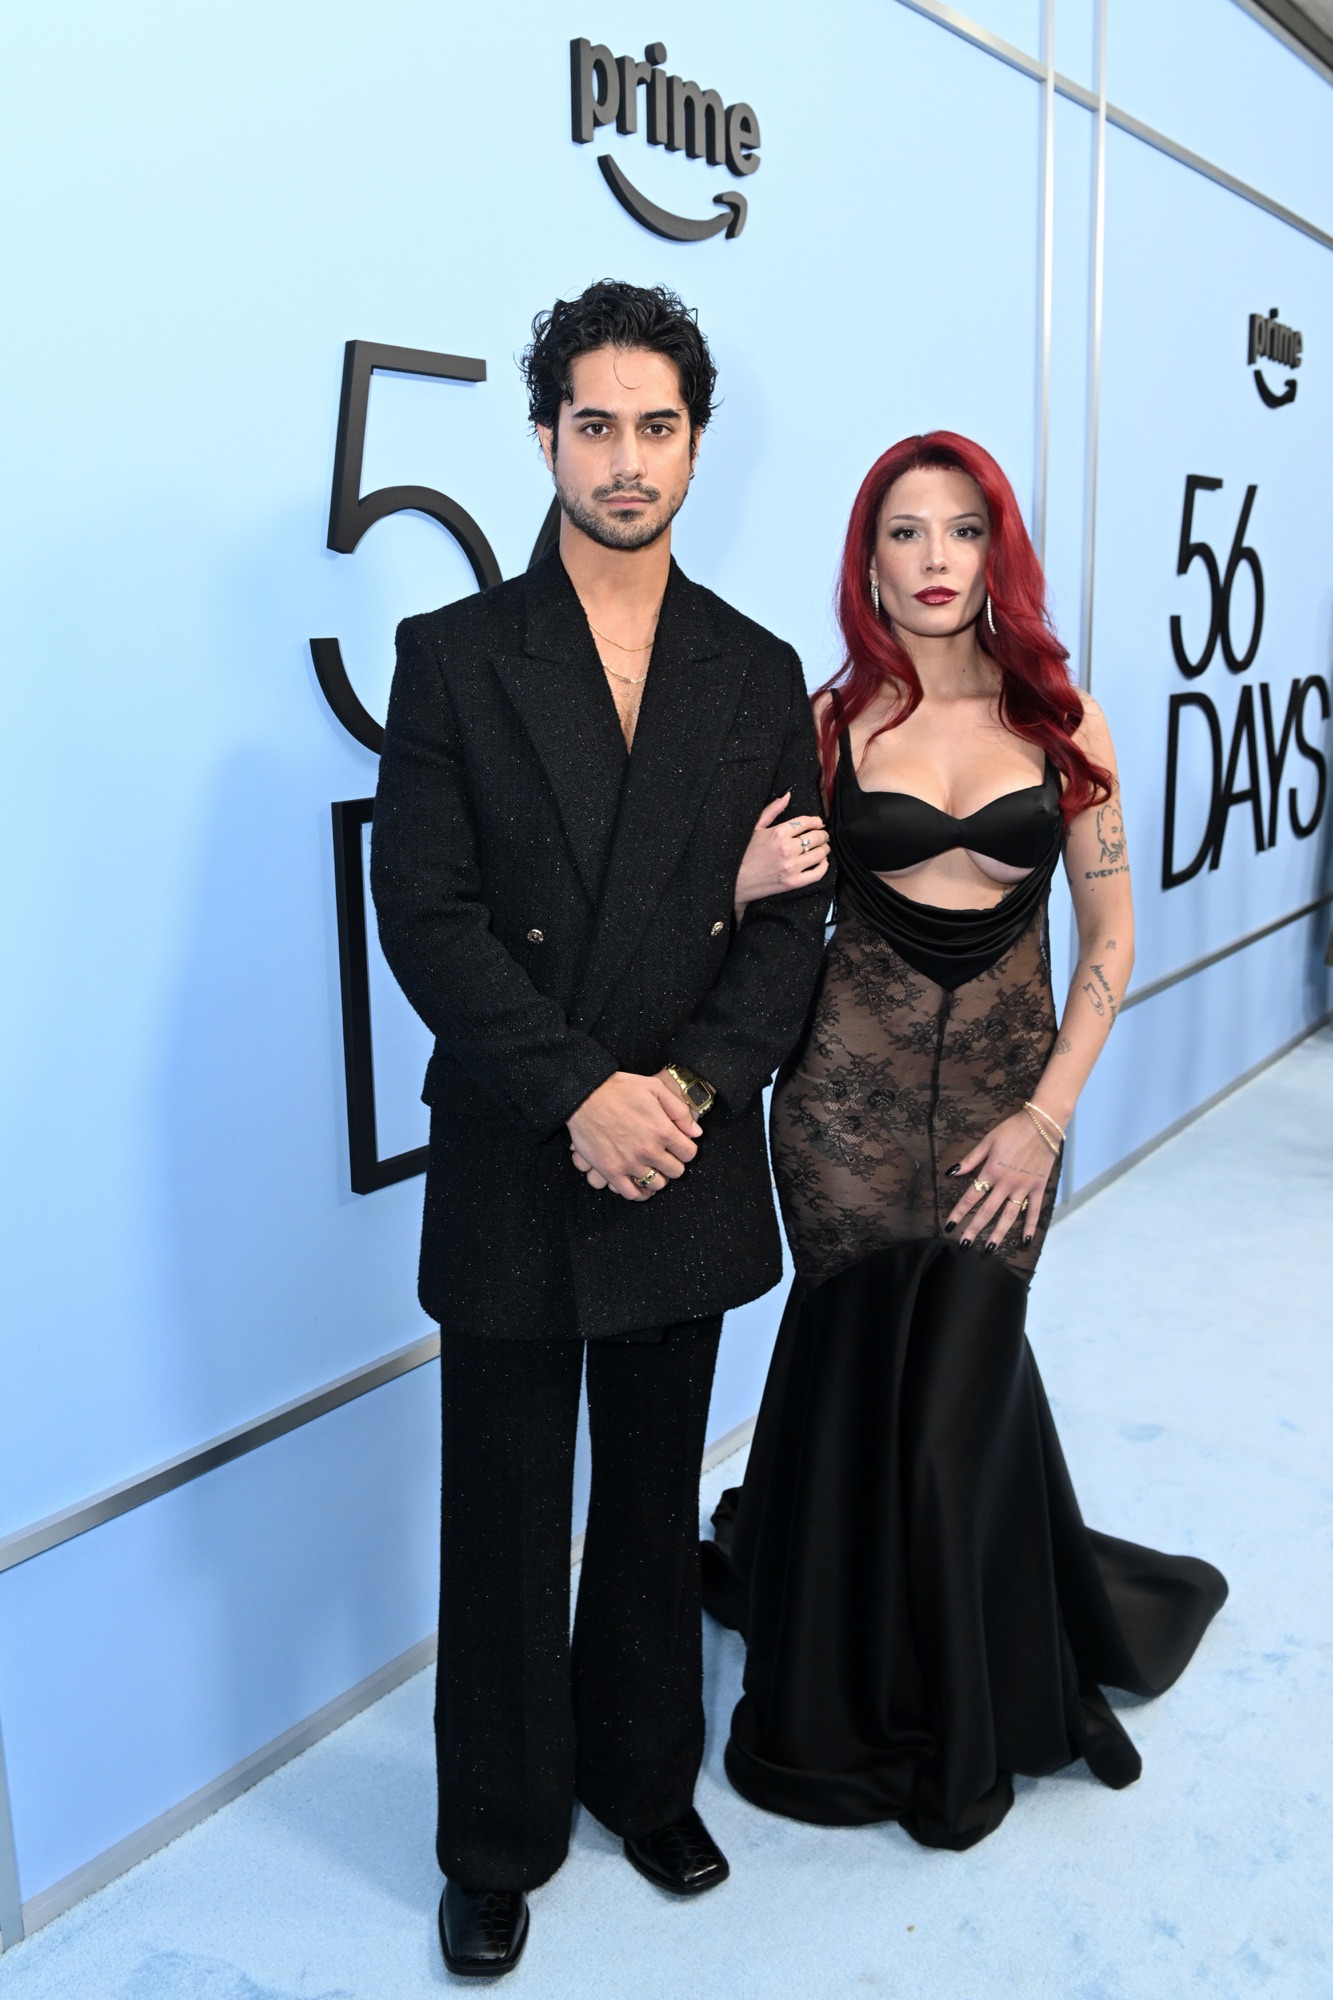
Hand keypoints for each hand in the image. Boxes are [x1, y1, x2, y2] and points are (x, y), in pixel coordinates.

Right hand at [566, 1071, 701, 1200]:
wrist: (584, 1095)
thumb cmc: (619, 1089)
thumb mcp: (655, 1087)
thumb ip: (679, 1110)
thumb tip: (696, 1132)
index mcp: (662, 1130)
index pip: (689, 1153)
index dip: (686, 1150)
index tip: (678, 1146)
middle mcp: (649, 1150)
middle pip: (675, 1171)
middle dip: (673, 1164)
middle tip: (665, 1156)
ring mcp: (629, 1163)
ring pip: (656, 1185)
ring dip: (658, 1178)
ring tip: (652, 1169)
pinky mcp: (611, 1171)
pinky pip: (631, 1193)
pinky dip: (639, 1193)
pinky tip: (640, 1186)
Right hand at [734, 793, 829, 915]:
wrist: (736, 881)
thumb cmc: (743, 854)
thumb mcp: (755, 828)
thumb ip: (772, 810)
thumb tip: (787, 795)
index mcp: (778, 832)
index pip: (807, 822)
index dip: (816, 821)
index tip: (818, 823)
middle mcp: (787, 848)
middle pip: (816, 837)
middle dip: (823, 834)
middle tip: (823, 835)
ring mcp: (792, 866)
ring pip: (820, 853)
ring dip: (825, 848)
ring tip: (823, 847)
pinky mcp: (794, 882)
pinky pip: (817, 873)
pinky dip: (824, 867)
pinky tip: (822, 862)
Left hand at [944, 1112, 1057, 1249]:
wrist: (1043, 1124)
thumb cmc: (1013, 1129)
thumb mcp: (988, 1140)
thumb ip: (971, 1159)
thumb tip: (951, 1173)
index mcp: (992, 1171)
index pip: (971, 1197)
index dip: (958, 1213)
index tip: (949, 1227)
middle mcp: (1006, 1183)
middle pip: (987, 1211)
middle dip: (974, 1229)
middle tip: (964, 1246)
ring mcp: (1024, 1187)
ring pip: (1009, 1216)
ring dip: (998, 1234)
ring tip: (988, 1249)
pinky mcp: (1039, 1187)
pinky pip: (1034, 1211)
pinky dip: (1030, 1226)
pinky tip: (1025, 1241)